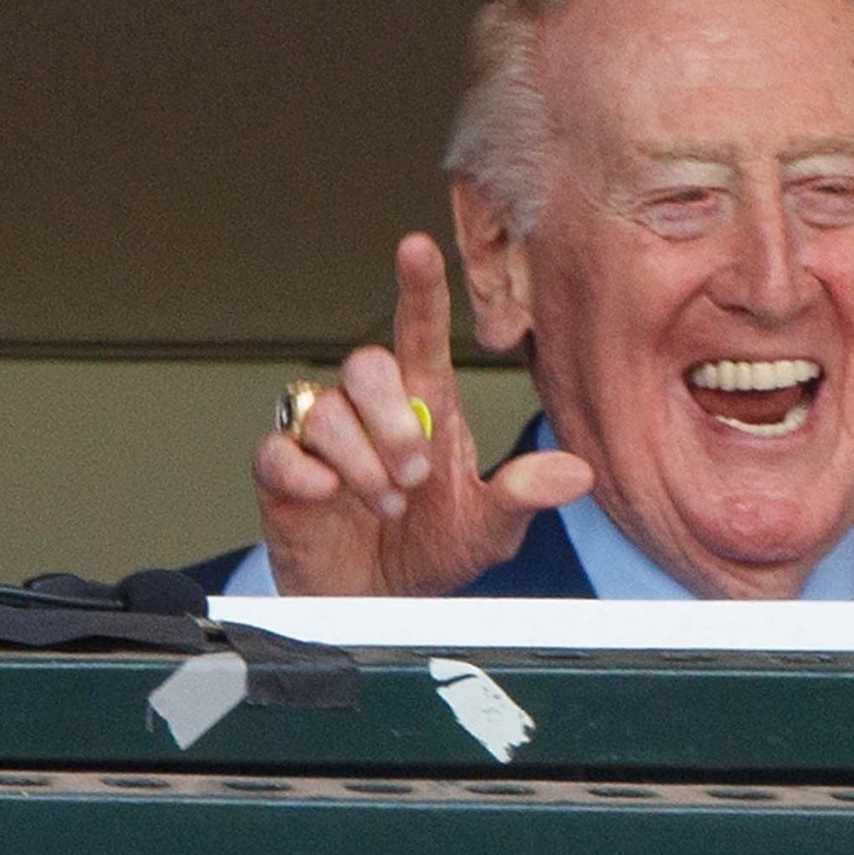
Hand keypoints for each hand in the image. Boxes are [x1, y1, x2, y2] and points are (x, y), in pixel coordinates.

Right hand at [253, 233, 592, 594]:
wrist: (376, 607)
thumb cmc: (430, 551)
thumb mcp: (488, 529)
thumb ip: (522, 497)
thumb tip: (576, 473)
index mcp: (426, 405)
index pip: (419, 331)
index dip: (419, 288)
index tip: (416, 247)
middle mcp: (371, 412)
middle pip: (367, 365)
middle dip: (394, 420)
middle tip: (415, 476)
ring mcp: (323, 441)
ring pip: (325, 410)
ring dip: (361, 462)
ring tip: (387, 505)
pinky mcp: (283, 476)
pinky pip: (277, 449)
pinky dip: (302, 472)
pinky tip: (325, 495)